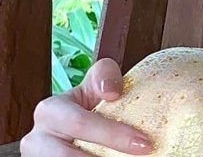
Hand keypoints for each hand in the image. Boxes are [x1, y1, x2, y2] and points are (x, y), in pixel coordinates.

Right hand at [20, 58, 153, 154]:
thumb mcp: (96, 82)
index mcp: (49, 111)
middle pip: (70, 156)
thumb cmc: (89, 102)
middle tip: (140, 155)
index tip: (143, 143)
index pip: (81, 124)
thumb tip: (111, 92)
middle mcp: (36, 139)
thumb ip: (105, 75)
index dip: (114, 135)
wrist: (74, 125)